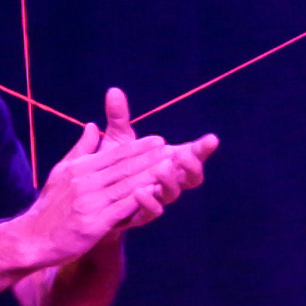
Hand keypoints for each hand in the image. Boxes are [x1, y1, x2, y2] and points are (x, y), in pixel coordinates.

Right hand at [27, 86, 190, 263]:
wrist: (33, 238)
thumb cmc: (50, 206)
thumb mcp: (61, 172)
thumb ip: (80, 150)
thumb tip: (91, 125)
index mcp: (79, 168)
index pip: (114, 154)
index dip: (138, 147)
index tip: (158, 140)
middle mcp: (85, 182)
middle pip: (124, 167)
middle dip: (150, 158)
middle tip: (172, 149)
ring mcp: (90, 202)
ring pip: (126, 185)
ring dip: (150, 175)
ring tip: (170, 167)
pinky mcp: (94, 223)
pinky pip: (121, 208)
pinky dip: (139, 199)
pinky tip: (155, 193)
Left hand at [93, 85, 219, 228]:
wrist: (94, 201)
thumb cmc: (112, 167)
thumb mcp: (116, 140)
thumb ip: (119, 118)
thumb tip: (113, 90)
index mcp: (169, 162)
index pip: (192, 154)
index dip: (203, 148)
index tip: (212, 139)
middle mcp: (168, 181)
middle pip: (192, 177)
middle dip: (192, 166)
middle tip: (183, 154)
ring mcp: (157, 198)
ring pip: (173, 193)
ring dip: (170, 181)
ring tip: (162, 168)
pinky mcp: (142, 214)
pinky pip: (152, 212)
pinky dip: (149, 202)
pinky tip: (140, 191)